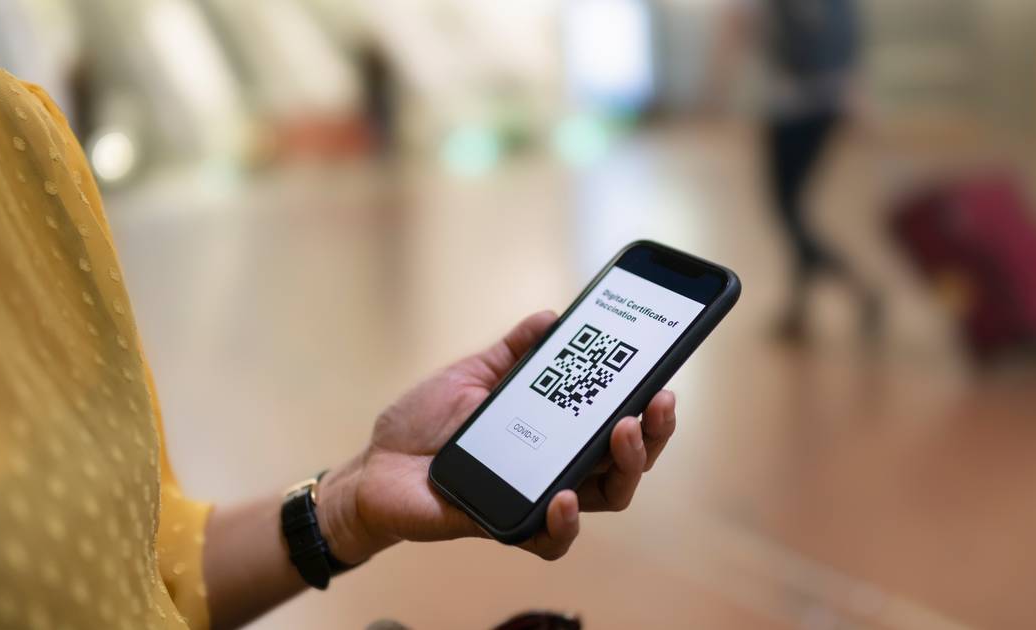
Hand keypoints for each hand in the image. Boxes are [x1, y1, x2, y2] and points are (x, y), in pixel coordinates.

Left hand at [317, 311, 677, 562]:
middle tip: (652, 403)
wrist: (373, 467)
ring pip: (608, 496)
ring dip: (625, 465)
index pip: (616, 421)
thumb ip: (512, 351)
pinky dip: (565, 522)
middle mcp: (558, 465)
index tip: (662, 376)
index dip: (647, 405)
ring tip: (621, 432)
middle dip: (652, 432)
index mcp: (556, 429)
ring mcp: (538, 497)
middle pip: (627, 460)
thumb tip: (551, 317)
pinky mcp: (510, 526)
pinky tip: (564, 497)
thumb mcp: (470, 375)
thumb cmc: (424, 423)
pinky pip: (553, 539)